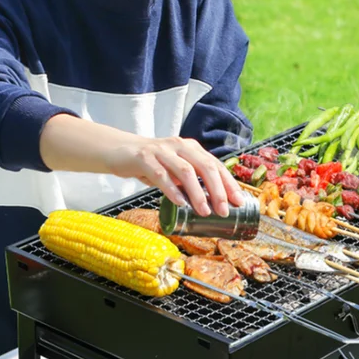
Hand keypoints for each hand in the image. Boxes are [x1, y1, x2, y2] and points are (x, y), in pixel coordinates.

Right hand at [106, 136, 244, 216]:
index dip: (229, 184)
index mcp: (192, 149)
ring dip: (198, 193)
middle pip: (205, 167)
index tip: (239, 202)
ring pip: (186, 171)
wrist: (119, 151)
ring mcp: (162, 151)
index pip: (216, 165)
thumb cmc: (153, 164)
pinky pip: (161, 175)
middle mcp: (180, 146)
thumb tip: (214, 205)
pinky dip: (172, 190)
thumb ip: (192, 182)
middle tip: (223, 211)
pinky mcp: (144, 158)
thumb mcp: (176, 170)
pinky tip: (181, 203)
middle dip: (218, 190)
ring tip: (205, 212)